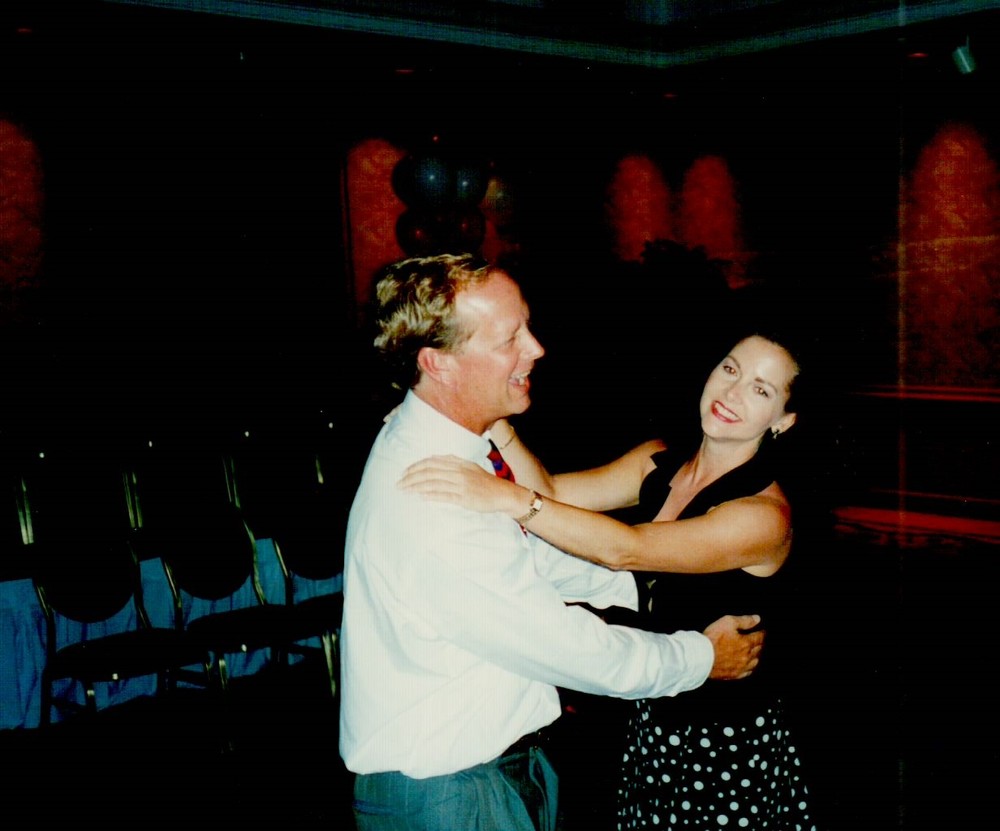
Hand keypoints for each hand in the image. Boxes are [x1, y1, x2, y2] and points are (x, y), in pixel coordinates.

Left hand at [399, 455, 523, 513]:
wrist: (503, 494)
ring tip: (405, 490)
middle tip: (399, 483)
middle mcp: (458, 471)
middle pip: (429, 472)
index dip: (415, 466)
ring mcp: (461, 484)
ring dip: (416, 486)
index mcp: (458, 463)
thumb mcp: (469, 466)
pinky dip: (431, 495)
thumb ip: (452, 462)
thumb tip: (433, 459)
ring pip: (434, 483)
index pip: (431, 462)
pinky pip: (444, 495)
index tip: (404, 472)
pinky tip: (421, 496)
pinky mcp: (464, 498)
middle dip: (411, 477)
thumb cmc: (485, 482)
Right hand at [703, 614, 763, 680]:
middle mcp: (747, 656)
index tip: (763, 631)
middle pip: (759, 650)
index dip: (763, 633)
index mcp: (746, 643)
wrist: (700, 656)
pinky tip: (748, 666)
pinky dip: (750, 668)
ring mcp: (741, 667)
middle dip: (760, 644)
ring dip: (757, 656)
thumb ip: (744, 620)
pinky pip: (747, 672)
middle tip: (760, 640)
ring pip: (755, 662)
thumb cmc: (713, 639)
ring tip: (755, 652)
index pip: (760, 637)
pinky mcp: (734, 675)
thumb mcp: (728, 622)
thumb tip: (757, 619)